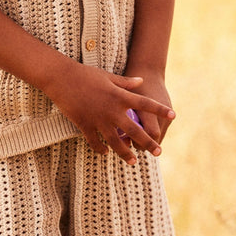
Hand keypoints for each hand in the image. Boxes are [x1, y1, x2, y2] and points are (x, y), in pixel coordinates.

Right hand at [43, 65, 174, 164]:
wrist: (62, 78)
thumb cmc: (85, 74)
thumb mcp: (108, 76)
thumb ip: (126, 82)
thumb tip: (141, 82)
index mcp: (120, 96)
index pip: (145, 104)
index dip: (160, 110)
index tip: (174, 116)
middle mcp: (112, 110)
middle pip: (135, 131)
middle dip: (148, 143)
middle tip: (158, 152)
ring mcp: (98, 120)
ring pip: (116, 142)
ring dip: (126, 153)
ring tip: (134, 161)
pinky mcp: (85, 125)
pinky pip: (95, 142)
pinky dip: (101, 149)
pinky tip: (106, 153)